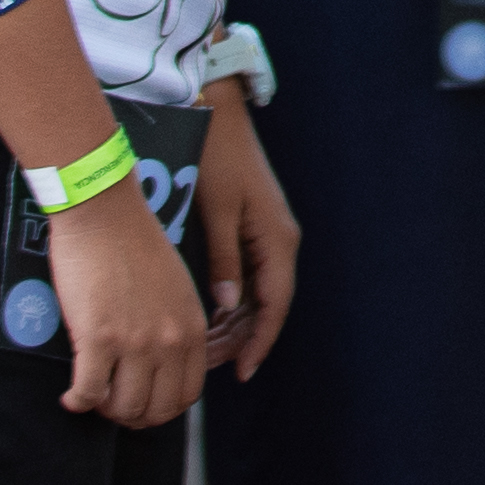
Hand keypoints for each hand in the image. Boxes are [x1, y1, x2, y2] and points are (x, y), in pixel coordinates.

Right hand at [45, 177, 214, 428]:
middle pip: (156, 410)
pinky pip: (89, 393)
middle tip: (111, 405)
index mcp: (193, 328)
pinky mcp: (99, 338)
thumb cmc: (134, 245)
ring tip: (92, 397)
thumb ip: (176, 327)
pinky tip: (71, 396)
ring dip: (104, 410)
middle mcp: (170, 340)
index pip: (186, 396)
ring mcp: (136, 342)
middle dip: (132, 417)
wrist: (105, 213)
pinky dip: (77, 402)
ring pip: (123, 408)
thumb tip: (161, 366)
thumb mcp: (176, 289)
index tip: (140, 403)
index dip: (160, 409)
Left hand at [191, 80, 297, 380]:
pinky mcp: (254, 229)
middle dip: (242, 338)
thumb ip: (224, 262)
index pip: (275, 305)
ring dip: (235, 322)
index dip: (259, 342)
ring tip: (205, 347)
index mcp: (277, 239)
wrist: (217, 112)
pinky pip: (250, 276)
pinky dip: (233, 301)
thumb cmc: (216, 159)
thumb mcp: (217, 212)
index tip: (241, 372)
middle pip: (268, 304)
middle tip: (209, 366)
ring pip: (259, 293)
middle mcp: (279, 241)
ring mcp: (268, 235)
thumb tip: (228, 308)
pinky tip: (211, 316)